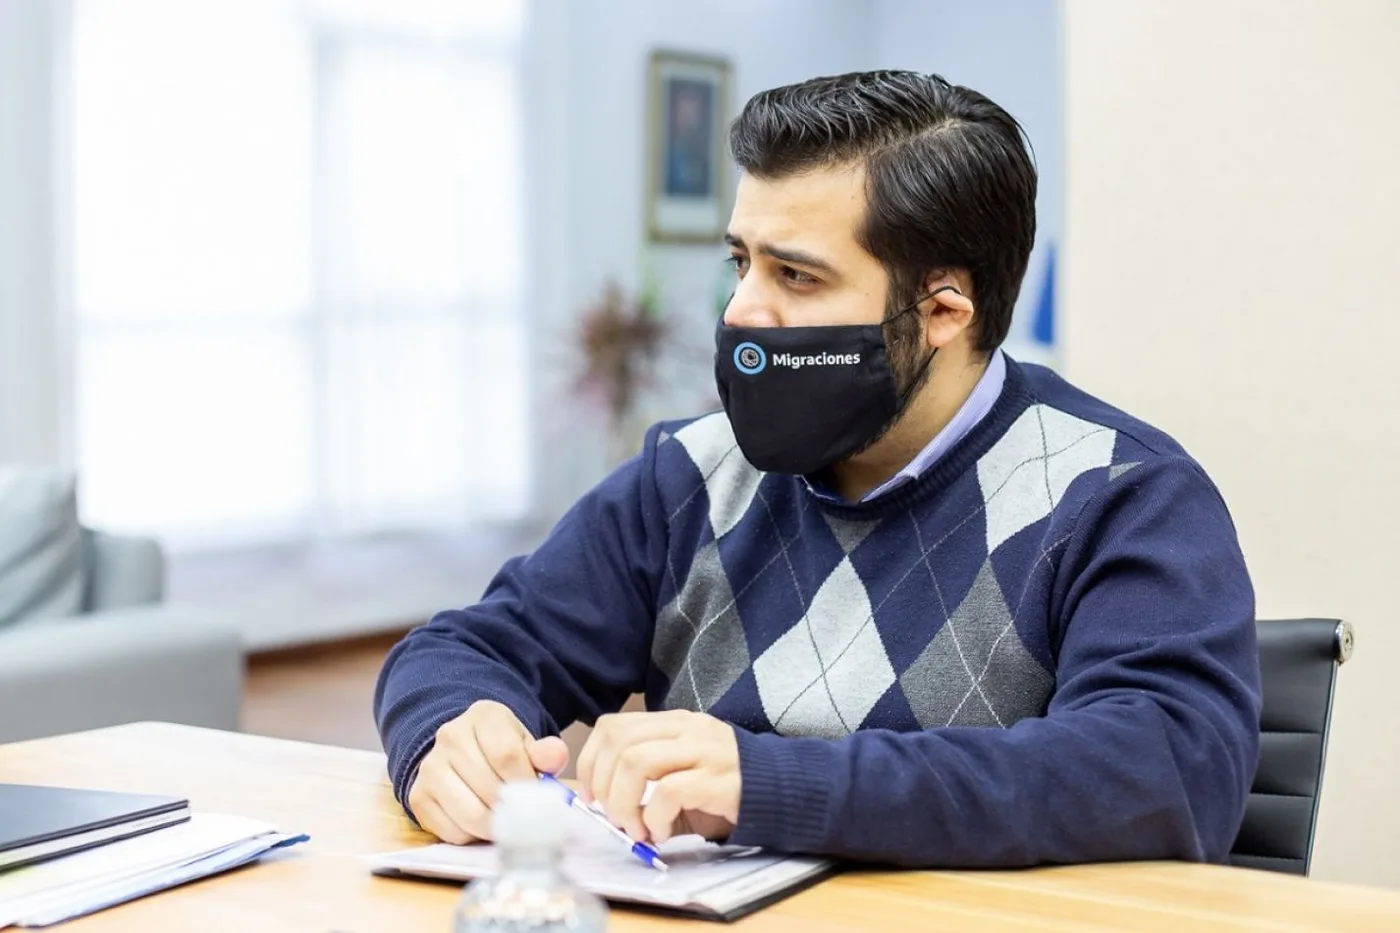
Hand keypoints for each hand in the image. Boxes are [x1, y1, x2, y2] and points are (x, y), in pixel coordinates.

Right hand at [408, 700, 569, 844]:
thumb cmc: (500, 749)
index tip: (539, 797)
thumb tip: (556, 756)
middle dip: (513, 809)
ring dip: (495, 826)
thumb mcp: (525, 743)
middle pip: (490, 788)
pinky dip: (472, 836)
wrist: (460, 751)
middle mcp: (450, 737)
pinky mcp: (418, 797)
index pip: (507, 756)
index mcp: (483, 716)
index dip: (527, 783)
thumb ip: (544, 752)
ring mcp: (430, 767)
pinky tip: (481, 823)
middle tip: (526, 816)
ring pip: (471, 814)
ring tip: (506, 822)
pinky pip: (452, 831)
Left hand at [576, 709, 739, 845]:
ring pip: (635, 762)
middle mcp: (687, 728)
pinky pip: (668, 793)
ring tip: (634, 829)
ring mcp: (703, 750)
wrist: (783, 790)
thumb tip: (602, 805)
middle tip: (611, 817)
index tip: (589, 794)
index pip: (614, 726)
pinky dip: (654, 818)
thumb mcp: (682, 772)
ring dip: (623, 804)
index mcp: (674, 722)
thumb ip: (646, 781)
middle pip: (618, 743)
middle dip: (602, 785)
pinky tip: (661, 832)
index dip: (591, 761)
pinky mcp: (717, 779)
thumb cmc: (726, 787)